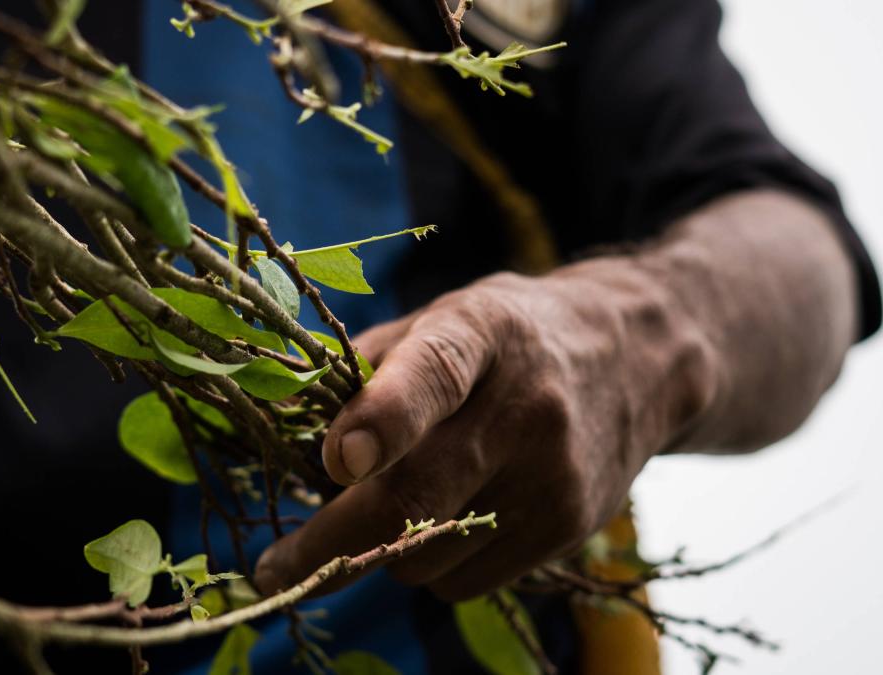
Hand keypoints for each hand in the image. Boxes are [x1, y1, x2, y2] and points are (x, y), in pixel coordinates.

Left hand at [255, 265, 717, 599]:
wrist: (640, 358)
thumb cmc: (510, 338)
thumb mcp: (443, 318)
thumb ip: (366, 364)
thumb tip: (287, 424)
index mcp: (480, 332)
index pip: (434, 375)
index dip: (383, 419)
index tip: (337, 460)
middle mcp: (525, 405)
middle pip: (416, 496)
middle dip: (330, 542)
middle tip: (275, 567)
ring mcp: (554, 473)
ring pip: (426, 556)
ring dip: (382, 548)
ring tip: (395, 506)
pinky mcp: (569, 526)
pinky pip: (462, 582)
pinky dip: (430, 565)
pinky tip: (447, 519)